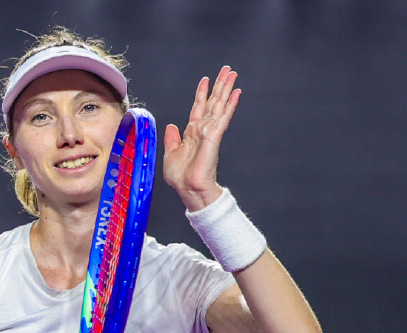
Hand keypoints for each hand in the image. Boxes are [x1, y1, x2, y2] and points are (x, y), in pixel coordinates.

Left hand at [163, 66, 240, 210]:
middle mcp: (202, 130)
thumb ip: (171, 139)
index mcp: (191, 133)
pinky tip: (236, 93)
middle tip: (226, 70)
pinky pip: (223, 117)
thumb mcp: (170, 154)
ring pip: (219, 105)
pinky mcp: (215, 136)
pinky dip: (230, 105)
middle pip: (212, 102)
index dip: (201, 93)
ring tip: (233, 75)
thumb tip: (171, 125)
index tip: (205, 79)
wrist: (188, 188)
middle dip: (219, 86)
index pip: (198, 108)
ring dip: (226, 89)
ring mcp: (210, 132)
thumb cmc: (180, 177)